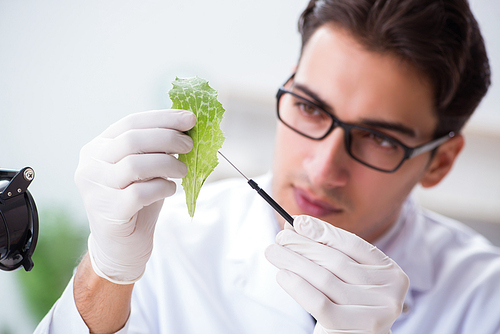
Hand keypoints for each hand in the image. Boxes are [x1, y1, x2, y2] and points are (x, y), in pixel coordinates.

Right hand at [75, 109, 194, 283]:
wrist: (121, 247)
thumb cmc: (135, 202)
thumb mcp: (144, 169)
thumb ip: (155, 148)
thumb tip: (186, 125)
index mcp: (97, 148)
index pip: (130, 123)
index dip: (162, 118)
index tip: (190, 119)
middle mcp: (90, 166)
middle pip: (132, 140)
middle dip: (167, 138)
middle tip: (189, 145)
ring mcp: (96, 189)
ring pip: (135, 164)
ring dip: (167, 164)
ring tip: (182, 171)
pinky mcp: (109, 212)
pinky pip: (141, 192)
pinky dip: (162, 187)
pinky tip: (170, 189)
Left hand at [265, 215, 408, 333]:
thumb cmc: (347, 306)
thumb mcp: (343, 278)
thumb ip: (326, 251)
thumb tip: (294, 225)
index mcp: (391, 272)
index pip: (353, 244)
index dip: (324, 231)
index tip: (298, 222)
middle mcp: (391, 291)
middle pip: (337, 261)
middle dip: (303, 245)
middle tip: (280, 237)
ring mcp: (378, 312)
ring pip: (326, 280)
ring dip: (295, 262)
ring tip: (274, 252)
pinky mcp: (359, 329)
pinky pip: (320, 304)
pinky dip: (298, 287)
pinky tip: (283, 276)